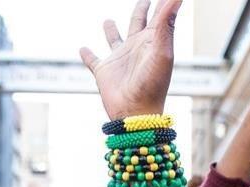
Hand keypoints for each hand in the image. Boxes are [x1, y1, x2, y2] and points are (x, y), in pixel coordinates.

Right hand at [80, 0, 180, 119]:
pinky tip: (82, 49)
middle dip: (141, 10)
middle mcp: (136, 48)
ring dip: (111, 30)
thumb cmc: (152, 85)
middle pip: (138, 22)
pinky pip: (93, 60)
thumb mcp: (161, 51)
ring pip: (114, 39)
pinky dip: (87, 55)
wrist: (135, 113)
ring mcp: (120, 59)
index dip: (163, 3)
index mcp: (153, 42)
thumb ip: (166, 24)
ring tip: (108, 20)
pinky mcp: (104, 72)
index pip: (160, 15)